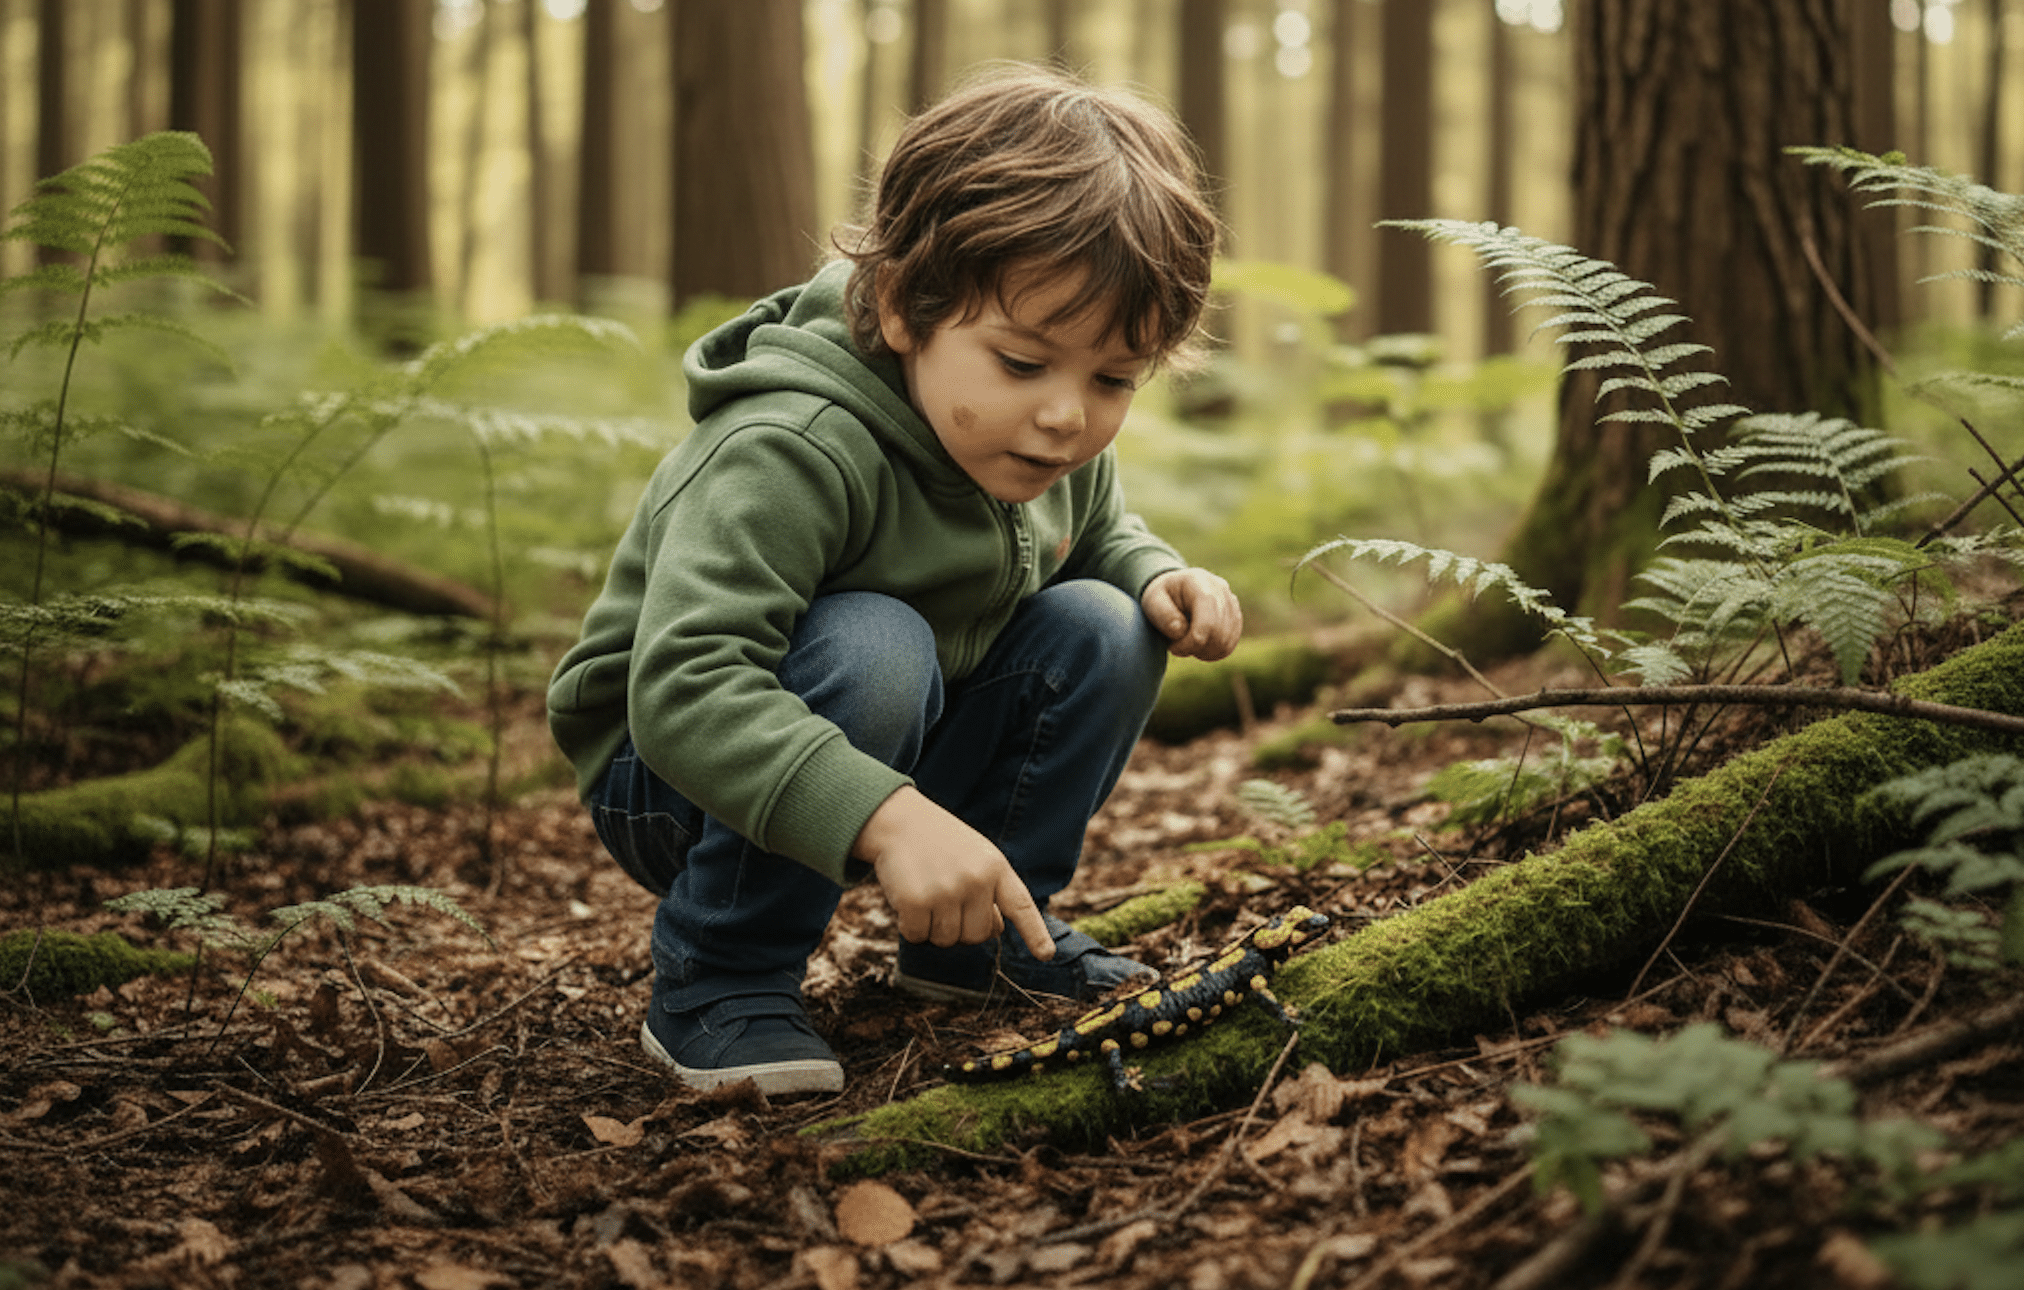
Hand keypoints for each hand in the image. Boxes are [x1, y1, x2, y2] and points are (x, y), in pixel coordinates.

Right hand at [852, 786, 1054, 958]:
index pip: (1021, 905)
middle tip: (945, 897)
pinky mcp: (916, 902)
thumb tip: (996, 931)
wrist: (899, 822)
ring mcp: (946, 891)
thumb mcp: (977, 858)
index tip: (1046, 954)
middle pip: (976, 936)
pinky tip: (907, 899)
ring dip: (933, 926)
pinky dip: (910, 926)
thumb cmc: (942, 845)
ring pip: (946, 940)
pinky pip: (917, 936)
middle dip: (960, 927)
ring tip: (927, 891)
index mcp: (996, 868)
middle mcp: (976, 880)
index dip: (1034, 933)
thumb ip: (991, 892)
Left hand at [1141, 567, 1243, 661]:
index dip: (1191, 643)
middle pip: (1218, 634)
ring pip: (1226, 642)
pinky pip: (1230, 643)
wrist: (1173, 587)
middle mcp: (1220, 589)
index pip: (1207, 622)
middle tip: (1178, 647)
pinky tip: (1198, 646)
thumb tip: (1181, 631)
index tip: (1173, 647)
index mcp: (1199, 582)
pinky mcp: (1235, 615)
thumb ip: (1164, 615)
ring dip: (1204, 652)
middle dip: (1196, 648)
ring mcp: (1231, 602)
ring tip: (1187, 645)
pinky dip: (1214, 651)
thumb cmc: (1161, 595)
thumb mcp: (1152, 601)